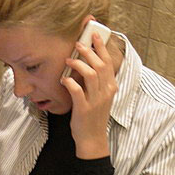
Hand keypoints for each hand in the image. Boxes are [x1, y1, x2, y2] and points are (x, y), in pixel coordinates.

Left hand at [61, 31, 117, 158]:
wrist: (92, 139)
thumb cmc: (93, 117)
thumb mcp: (100, 97)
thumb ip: (97, 83)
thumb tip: (87, 65)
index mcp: (111, 87)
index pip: (108, 62)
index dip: (102, 47)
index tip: (95, 35)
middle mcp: (105, 92)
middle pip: (100, 65)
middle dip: (89, 51)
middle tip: (78, 44)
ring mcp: (95, 100)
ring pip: (90, 75)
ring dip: (79, 64)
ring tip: (69, 60)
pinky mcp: (84, 109)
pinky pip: (77, 91)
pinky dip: (70, 82)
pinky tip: (64, 80)